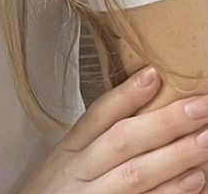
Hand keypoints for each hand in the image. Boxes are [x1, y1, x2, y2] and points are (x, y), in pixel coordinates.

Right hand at [19, 67, 207, 193]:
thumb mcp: (64, 165)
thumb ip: (94, 143)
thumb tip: (139, 110)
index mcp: (68, 152)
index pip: (97, 116)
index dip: (126, 95)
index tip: (155, 75)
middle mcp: (79, 173)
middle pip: (122, 142)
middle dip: (164, 123)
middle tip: (202, 107)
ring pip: (136, 175)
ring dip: (175, 157)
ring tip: (206, 140)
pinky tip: (194, 182)